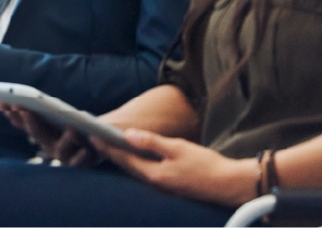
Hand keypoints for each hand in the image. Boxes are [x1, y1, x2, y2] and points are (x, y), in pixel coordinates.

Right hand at [0, 105, 97, 166]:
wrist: (93, 145)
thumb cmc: (72, 126)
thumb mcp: (56, 117)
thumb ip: (43, 110)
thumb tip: (22, 101)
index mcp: (41, 133)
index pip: (24, 123)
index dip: (16, 116)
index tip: (9, 105)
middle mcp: (48, 146)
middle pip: (38, 135)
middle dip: (32, 123)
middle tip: (27, 112)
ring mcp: (63, 156)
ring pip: (61, 150)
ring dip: (65, 140)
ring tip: (71, 130)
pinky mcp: (79, 163)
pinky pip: (80, 162)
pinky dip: (82, 157)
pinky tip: (86, 150)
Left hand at [96, 128, 259, 207]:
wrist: (229, 184)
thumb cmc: (206, 164)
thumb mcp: (178, 148)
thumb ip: (152, 142)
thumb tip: (128, 135)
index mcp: (154, 175)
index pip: (124, 159)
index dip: (107, 146)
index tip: (92, 135)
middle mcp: (154, 184)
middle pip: (126, 166)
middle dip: (110, 152)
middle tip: (93, 138)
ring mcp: (162, 186)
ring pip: (135, 170)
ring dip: (121, 158)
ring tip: (108, 144)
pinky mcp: (169, 185)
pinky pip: (145, 173)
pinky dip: (135, 162)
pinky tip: (133, 154)